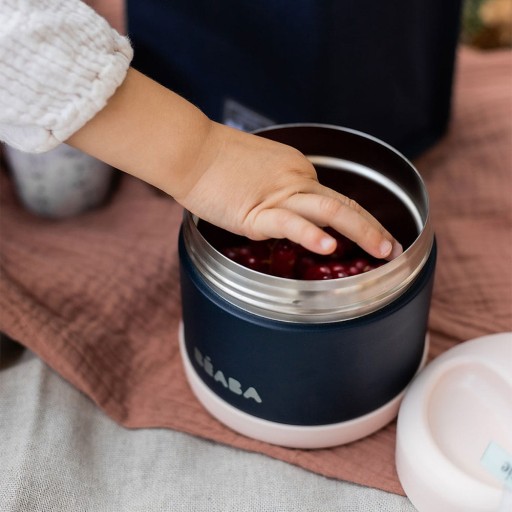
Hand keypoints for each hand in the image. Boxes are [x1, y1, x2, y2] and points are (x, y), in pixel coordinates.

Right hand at [67, 68, 400, 258]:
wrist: (189, 150)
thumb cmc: (214, 162)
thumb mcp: (256, 172)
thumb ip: (275, 192)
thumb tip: (282, 215)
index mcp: (296, 171)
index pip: (333, 198)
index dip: (357, 218)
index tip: (370, 234)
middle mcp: (296, 179)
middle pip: (343, 203)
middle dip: (372, 227)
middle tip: (391, 247)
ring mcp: (279, 194)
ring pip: (330, 211)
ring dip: (361, 231)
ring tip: (381, 252)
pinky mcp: (257, 211)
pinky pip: (290, 223)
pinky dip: (312, 235)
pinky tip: (329, 247)